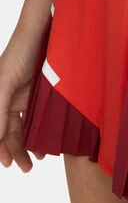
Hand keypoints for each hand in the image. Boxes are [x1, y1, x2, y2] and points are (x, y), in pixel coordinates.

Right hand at [0, 30, 45, 171]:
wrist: (42, 34)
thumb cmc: (19, 54)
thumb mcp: (6, 81)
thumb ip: (0, 108)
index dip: (0, 148)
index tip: (8, 164)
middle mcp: (10, 101)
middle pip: (10, 133)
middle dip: (16, 151)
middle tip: (27, 168)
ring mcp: (26, 98)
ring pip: (26, 128)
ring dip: (30, 144)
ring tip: (39, 159)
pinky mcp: (42, 94)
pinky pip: (40, 116)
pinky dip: (42, 130)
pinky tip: (47, 141)